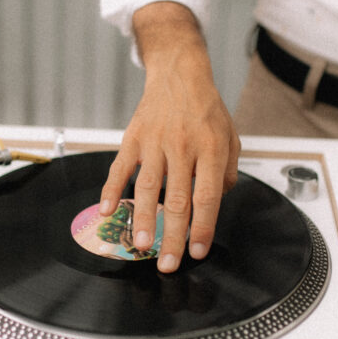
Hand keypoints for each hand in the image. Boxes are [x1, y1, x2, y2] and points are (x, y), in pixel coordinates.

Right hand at [99, 3, 239, 272]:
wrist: (180, 74)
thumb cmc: (207, 111)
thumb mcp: (231, 139)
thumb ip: (227, 174)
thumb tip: (212, 206)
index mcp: (210, 150)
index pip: (206, 197)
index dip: (202, 228)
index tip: (197, 252)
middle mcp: (182, 147)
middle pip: (176, 200)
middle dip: (172, 236)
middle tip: (167, 264)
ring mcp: (155, 142)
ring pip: (147, 187)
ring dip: (142, 219)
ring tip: (140, 245)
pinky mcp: (134, 138)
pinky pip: (120, 167)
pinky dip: (111, 189)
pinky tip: (106, 211)